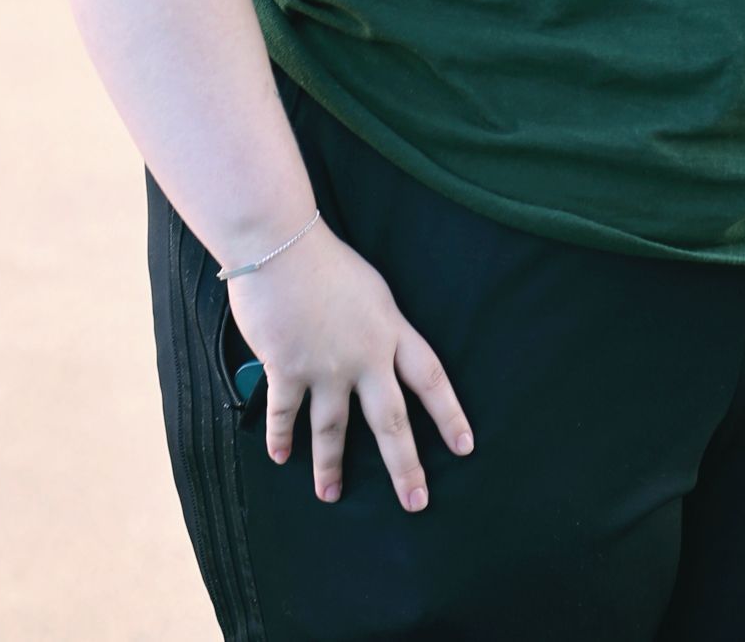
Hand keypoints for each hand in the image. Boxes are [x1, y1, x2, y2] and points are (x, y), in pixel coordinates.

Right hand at [226, 221, 474, 510]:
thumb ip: (379, 326)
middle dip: (404, 466)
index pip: (431, 378)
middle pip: (391, 420)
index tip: (465, 447)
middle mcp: (364, 355)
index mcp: (390, 329)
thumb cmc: (325, 259)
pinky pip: (286, 414)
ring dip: (331, 467)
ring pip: (333, 430)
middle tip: (416, 502)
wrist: (279, 243)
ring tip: (331, 495)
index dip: (449, 414)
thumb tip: (380, 353)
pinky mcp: (287, 368)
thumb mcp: (372, 289)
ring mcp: (325, 366)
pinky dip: (281, 438)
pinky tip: (281, 457)